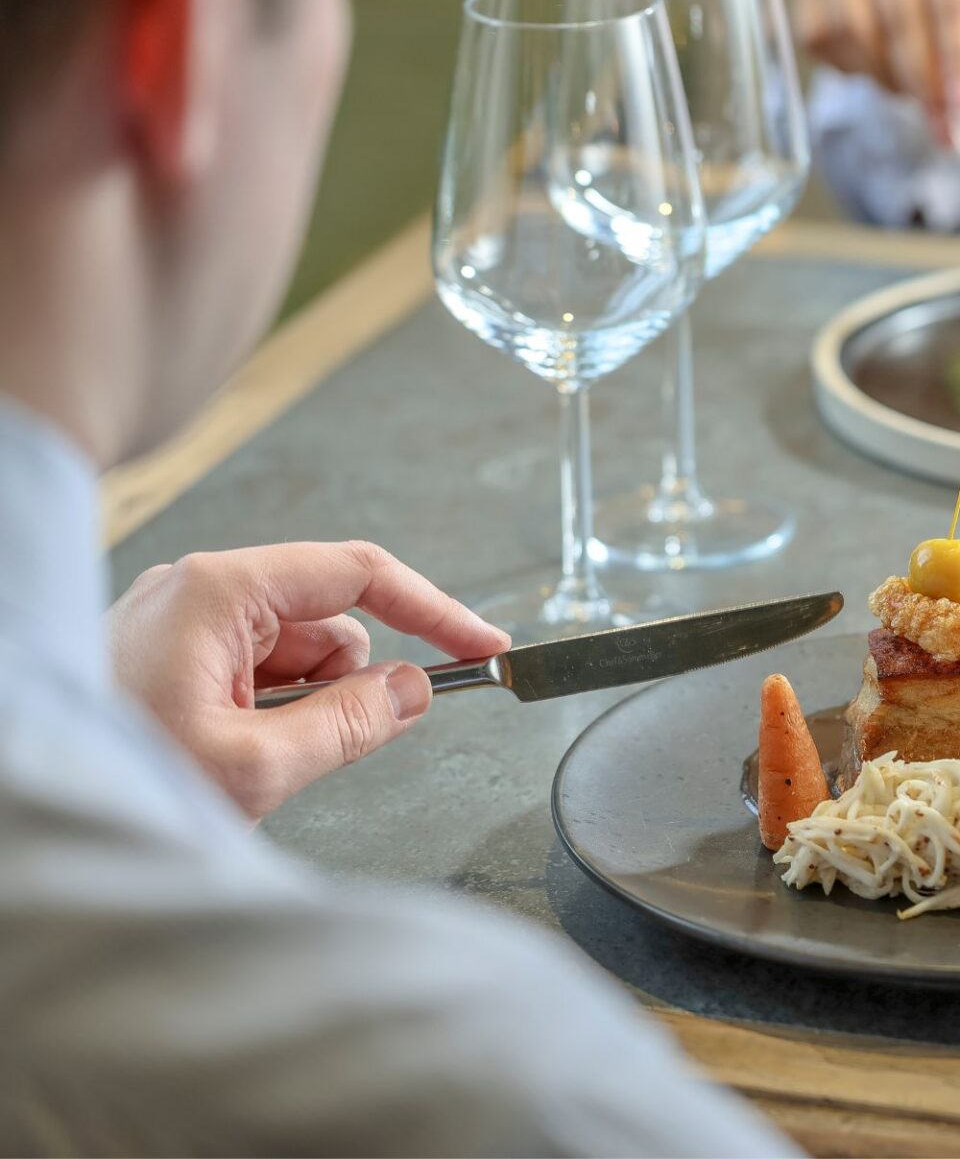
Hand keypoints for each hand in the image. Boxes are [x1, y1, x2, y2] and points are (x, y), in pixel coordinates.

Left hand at [108, 541, 509, 820]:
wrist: (29, 814)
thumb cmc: (116, 779)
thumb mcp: (255, 766)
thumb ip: (350, 722)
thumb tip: (413, 690)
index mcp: (221, 591)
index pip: (361, 574)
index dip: (435, 610)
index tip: (484, 647)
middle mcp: (201, 591)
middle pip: (330, 621)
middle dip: (341, 685)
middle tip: (305, 749)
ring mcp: (183, 621)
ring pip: (298, 653)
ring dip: (301, 708)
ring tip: (246, 762)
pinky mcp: (171, 654)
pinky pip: (259, 672)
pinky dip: (269, 714)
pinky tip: (227, 754)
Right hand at [793, 0, 959, 146]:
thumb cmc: (942, 12)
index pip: (953, 7)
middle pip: (904, 23)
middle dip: (926, 86)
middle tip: (944, 128)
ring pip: (860, 33)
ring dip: (887, 77)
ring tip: (904, 83)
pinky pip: (825, 41)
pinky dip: (849, 66)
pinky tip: (868, 63)